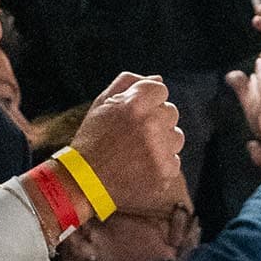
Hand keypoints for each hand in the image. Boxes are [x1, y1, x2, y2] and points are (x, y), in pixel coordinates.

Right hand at [68, 72, 185, 212]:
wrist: (84, 182)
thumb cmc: (92, 140)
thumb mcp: (101, 104)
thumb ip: (128, 84)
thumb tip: (158, 78)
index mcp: (135, 103)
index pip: (160, 90)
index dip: (147, 101)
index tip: (134, 114)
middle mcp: (151, 124)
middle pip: (171, 112)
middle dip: (156, 120)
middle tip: (134, 135)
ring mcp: (160, 149)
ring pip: (176, 136)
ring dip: (162, 142)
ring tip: (137, 152)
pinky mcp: (165, 171)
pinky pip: (174, 161)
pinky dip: (161, 165)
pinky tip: (141, 167)